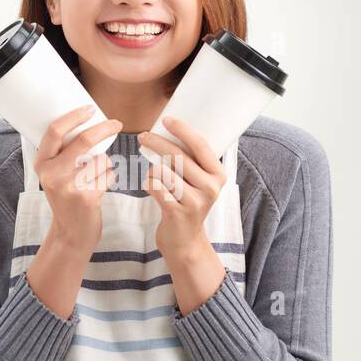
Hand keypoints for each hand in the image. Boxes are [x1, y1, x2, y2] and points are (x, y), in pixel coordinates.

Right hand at [36, 104, 121, 251]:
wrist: (71, 233)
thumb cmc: (68, 198)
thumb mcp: (56, 174)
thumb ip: (64, 153)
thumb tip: (87, 123)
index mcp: (42, 164)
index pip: (55, 131)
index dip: (74, 116)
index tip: (90, 109)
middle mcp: (52, 174)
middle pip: (84, 140)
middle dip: (104, 128)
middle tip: (116, 123)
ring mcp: (69, 186)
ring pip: (101, 159)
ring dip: (106, 165)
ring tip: (95, 179)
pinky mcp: (87, 197)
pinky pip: (109, 174)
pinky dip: (110, 178)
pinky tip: (99, 190)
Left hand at [138, 115, 225, 257]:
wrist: (185, 241)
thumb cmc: (187, 203)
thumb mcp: (198, 182)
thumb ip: (190, 160)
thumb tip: (170, 130)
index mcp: (218, 175)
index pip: (200, 145)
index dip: (182, 130)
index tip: (166, 120)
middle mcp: (210, 188)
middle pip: (178, 156)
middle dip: (156, 142)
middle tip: (142, 136)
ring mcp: (195, 202)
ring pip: (163, 171)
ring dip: (152, 170)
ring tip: (155, 176)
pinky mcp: (177, 213)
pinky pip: (154, 187)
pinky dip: (148, 184)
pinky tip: (152, 188)